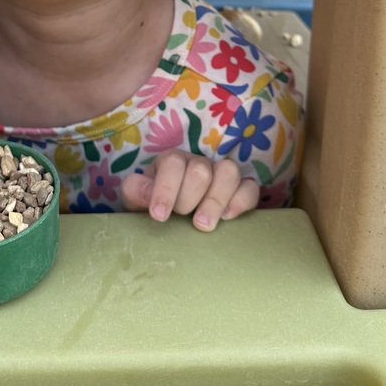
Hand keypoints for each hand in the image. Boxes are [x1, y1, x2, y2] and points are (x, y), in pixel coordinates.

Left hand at [121, 151, 258, 230]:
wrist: (169, 216)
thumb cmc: (152, 204)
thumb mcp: (135, 197)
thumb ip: (136, 190)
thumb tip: (148, 196)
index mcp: (172, 161)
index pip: (173, 163)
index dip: (166, 189)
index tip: (159, 215)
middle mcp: (198, 164)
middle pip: (201, 170)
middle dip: (189, 198)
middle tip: (181, 217)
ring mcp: (220, 175)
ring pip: (229, 172)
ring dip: (216, 199)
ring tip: (203, 224)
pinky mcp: (240, 191)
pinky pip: (250, 188)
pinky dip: (241, 201)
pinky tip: (228, 218)